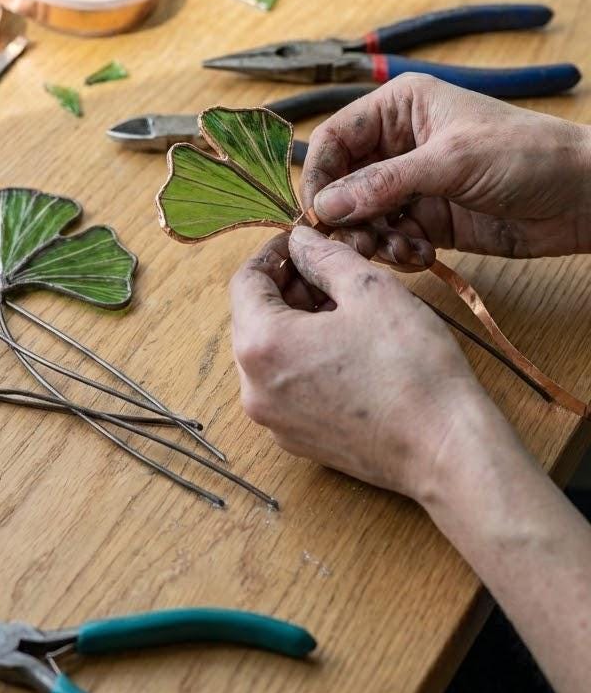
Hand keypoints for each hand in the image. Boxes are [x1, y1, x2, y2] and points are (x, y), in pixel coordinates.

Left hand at [230, 226, 506, 499]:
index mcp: (261, 345)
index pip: (245, 282)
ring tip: (342, 305)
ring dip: (295, 321)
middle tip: (327, 268)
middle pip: (253, 317)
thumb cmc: (411, 368)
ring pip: (269, 352)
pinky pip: (285, 384)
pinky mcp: (295, 439)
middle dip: (286, 287)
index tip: (300, 240)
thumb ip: (324, 257)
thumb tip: (299, 241)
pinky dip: (303, 357)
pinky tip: (344, 346)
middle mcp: (253, 386)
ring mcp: (272, 418)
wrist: (447, 452)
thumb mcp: (370, 290)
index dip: (273, 253)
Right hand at [300, 74, 590, 266]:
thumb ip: (383, 184)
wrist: (587, 197)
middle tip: (356, 243)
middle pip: (341, 183)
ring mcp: (411, 184)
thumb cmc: (529, 155)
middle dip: (344, 216)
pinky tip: (420, 257)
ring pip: (360, 216)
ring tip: (396, 251)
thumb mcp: (451, 162)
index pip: (333, 139)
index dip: (318, 176)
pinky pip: (388, 238)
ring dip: (370, 239)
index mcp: (398, 109)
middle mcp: (397, 145)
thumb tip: (325, 207)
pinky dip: (395, 252)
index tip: (316, 214)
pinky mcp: (426, 220)